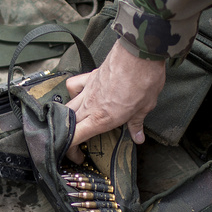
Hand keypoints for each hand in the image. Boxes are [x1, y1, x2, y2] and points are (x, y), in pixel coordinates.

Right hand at [65, 40, 165, 160]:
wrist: (139, 53)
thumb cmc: (144, 81)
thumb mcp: (145, 108)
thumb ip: (136, 124)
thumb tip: (138, 137)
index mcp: (102, 118)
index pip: (74, 137)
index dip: (70, 151)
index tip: (77, 157)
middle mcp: (90, 105)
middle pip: (67, 124)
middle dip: (67, 138)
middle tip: (76, 145)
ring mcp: (87, 90)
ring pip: (68, 107)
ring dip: (68, 119)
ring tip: (75, 124)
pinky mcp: (90, 77)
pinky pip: (74, 86)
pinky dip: (73, 92)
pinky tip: (80, 95)